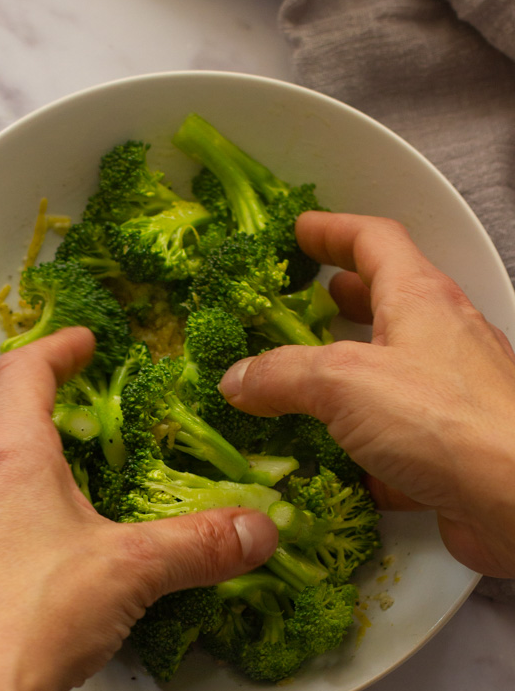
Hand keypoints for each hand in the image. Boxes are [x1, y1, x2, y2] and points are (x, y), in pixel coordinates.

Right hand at [219, 212, 514, 577]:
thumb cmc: (444, 420)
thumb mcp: (344, 381)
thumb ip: (283, 374)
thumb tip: (238, 377)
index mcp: (420, 299)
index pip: (376, 241)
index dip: (334, 230)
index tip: (301, 229)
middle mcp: (442, 340)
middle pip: (389, 302)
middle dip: (344, 299)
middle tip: (304, 303)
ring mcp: (451, 397)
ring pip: (392, 372)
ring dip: (349, 373)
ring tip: (305, 381)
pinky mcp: (451, 452)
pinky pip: (398, 438)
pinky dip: (362, 443)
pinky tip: (334, 461)